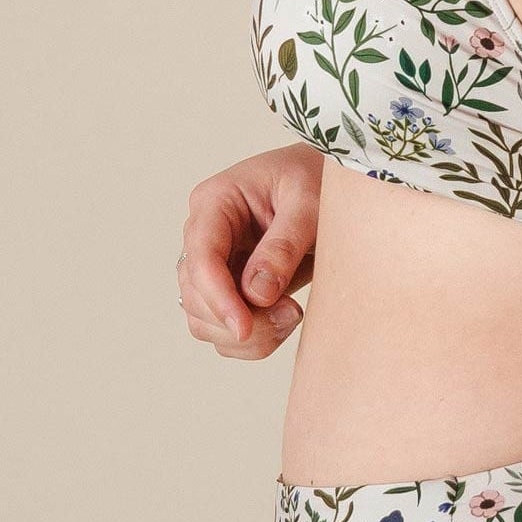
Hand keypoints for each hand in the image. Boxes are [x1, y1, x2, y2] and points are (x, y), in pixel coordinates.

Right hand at [177, 144, 323, 359]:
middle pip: (196, 295)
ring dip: (246, 335)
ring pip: (203, 320)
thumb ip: (284, 246)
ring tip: (291, 315)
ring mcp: (213, 263)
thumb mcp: (309, 203)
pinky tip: (283, 322)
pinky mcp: (227, 287)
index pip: (201, 258)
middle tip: (291, 313)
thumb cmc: (315, 180)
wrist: (326, 184)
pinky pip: (222, 330)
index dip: (218, 297)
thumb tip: (257, 294)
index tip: (245, 327)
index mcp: (215, 202)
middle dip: (240, 318)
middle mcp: (204, 234)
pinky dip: (250, 341)